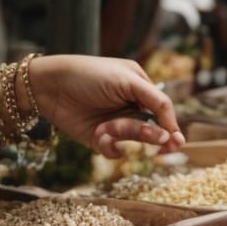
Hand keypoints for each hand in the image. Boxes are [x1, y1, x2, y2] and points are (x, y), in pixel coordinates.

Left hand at [26, 55, 183, 158]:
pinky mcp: (100, 138)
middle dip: (150, 134)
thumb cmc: (89, 75)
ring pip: (132, 139)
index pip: (162, 110)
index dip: (170, 126)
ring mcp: (115, 123)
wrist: (50, 86)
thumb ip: (154, 100)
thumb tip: (172, 126)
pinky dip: (109, 146)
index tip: (176, 141)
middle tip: (160, 142)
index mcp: (139, 86)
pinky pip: (114, 150)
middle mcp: (129, 106)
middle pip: (150, 127)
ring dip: (125, 135)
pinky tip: (99, 136)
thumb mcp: (127, 81)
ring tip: (110, 130)